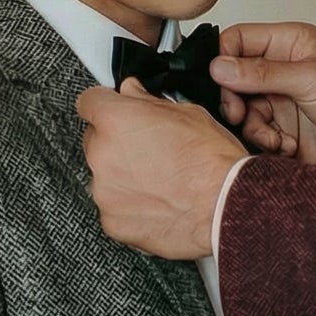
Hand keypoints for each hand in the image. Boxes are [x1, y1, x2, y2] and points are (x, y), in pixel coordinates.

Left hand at [75, 81, 243, 258]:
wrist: (226, 207)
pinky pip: (113, 208)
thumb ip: (149, 102)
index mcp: (116, 120)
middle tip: (149, 150)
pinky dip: (129, 206)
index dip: (105, 105)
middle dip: (116, 143)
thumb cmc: (213, 163)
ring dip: (122, 176)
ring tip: (159, 181)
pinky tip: (158, 202)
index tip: (115, 110)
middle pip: (94, 141)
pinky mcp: (112, 222)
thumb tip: (133, 93)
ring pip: (103, 177)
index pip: (89, 102)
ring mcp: (104, 191)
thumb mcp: (188, 114)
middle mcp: (102, 154)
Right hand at [212, 24, 315, 187]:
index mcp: (290, 44)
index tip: (223, 81)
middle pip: (233, 79)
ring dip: (252, 127)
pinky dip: (266, 143)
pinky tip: (287, 147)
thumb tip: (219, 66)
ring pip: (242, 111)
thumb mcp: (311, 79)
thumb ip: (262, 73)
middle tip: (239, 114)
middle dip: (232, 99)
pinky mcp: (285, 131)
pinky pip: (257, 135)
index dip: (224, 59)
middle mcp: (282, 71)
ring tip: (274, 138)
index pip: (238, 40)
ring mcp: (283, 102)